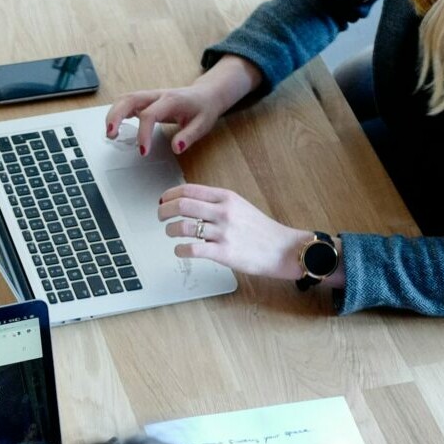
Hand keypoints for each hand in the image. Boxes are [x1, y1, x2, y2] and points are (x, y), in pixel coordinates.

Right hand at [105, 56, 258, 155]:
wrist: (205, 94)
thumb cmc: (203, 109)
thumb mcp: (203, 124)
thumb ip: (189, 136)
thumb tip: (176, 148)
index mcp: (171, 100)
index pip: (150, 115)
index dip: (143, 133)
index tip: (143, 151)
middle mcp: (157, 95)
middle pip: (130, 99)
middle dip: (116, 115)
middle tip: (110, 135)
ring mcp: (150, 96)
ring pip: (125, 99)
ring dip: (113, 114)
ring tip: (109, 133)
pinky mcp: (146, 100)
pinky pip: (127, 102)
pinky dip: (117, 112)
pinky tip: (114, 126)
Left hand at [157, 184, 325, 284]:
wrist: (283, 249)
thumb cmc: (261, 230)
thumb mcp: (240, 206)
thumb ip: (217, 203)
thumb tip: (190, 202)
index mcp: (226, 197)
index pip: (189, 189)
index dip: (170, 195)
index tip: (162, 200)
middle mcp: (223, 212)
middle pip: (182, 205)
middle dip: (164, 210)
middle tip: (159, 216)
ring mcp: (223, 233)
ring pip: (183, 227)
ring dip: (169, 230)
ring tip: (169, 233)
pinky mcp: (224, 253)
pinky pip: (192, 249)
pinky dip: (179, 250)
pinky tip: (179, 250)